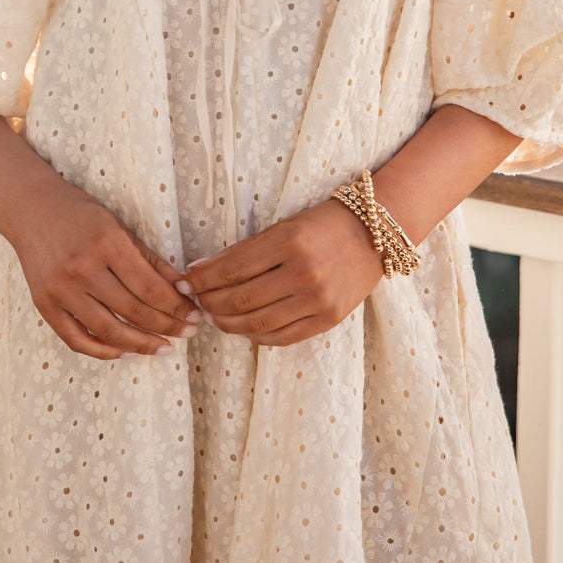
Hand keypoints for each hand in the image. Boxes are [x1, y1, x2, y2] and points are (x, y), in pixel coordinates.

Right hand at [10, 181, 200, 360]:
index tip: (194, 315)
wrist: (31, 208)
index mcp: (107, 244)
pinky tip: (127, 351)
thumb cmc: (81, 214)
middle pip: (133, 311)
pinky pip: (77, 339)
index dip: (176, 307)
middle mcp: (83, 269)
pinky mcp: (44, 304)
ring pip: (108, 331)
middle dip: (167, 326)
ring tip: (164, 348)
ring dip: (141, 345)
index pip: (150, 288)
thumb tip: (183, 289)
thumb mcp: (120, 228)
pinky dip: (104, 351)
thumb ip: (151, 260)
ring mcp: (61, 290)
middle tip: (188, 333)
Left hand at [179, 199, 384, 346]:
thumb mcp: (284, 227)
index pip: (232, 269)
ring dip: (227, 323)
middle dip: (209, 303)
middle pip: (240, 300)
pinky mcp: (329, 319)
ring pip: (257, 324)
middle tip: (196, 301)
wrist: (375, 235)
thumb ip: (244, 251)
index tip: (186, 281)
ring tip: (213, 316)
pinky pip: (282, 337)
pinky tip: (243, 327)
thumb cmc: (323, 224)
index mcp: (290, 242)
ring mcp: (318, 300)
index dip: (203, 279)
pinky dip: (256, 336)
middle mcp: (304, 273)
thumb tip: (199, 271)